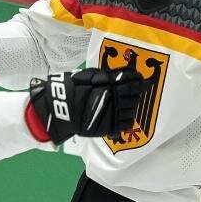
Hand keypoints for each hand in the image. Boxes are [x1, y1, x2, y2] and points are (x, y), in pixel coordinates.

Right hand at [25, 68, 141, 144]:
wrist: (59, 110)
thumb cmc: (71, 89)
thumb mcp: (88, 76)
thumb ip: (106, 75)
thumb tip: (126, 74)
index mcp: (108, 84)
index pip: (130, 80)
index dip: (137, 79)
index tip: (141, 77)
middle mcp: (113, 98)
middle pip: (134, 94)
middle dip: (136, 91)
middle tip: (136, 89)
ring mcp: (112, 114)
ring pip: (132, 108)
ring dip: (132, 104)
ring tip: (128, 102)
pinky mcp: (110, 127)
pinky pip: (127, 123)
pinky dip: (128, 118)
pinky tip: (123, 114)